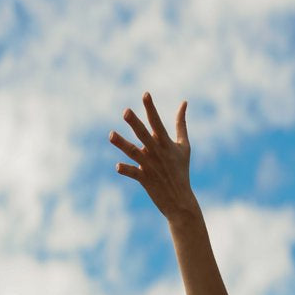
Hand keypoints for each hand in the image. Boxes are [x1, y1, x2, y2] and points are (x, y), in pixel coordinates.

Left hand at [109, 93, 200, 222]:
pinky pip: (134, 173)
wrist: (180, 200)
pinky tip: (117, 166)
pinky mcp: (145, 179)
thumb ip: (181, 124)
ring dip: (122, 144)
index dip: (151, 108)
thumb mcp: (184, 146)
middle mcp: (157, 152)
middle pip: (144, 135)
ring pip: (134, 152)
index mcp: (166, 143)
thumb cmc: (181, 170)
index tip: (145, 94)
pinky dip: (126, 170)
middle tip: (125, 111)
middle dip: (135, 123)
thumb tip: (183, 102)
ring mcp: (151, 166)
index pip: (157, 123)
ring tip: (110, 135)